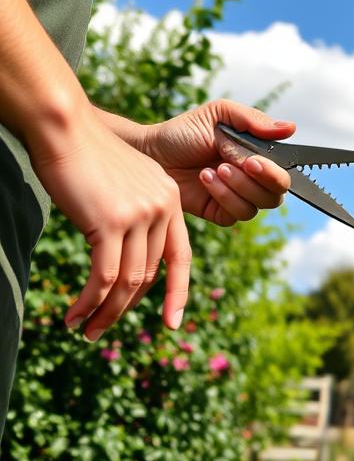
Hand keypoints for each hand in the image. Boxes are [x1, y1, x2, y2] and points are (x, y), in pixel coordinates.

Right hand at [29, 105, 190, 339]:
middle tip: (100, 330)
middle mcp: (162, 207)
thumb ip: (134, 215)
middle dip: (125, 307)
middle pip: (150, 274)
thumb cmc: (88, 157)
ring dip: (106, 312)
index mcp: (170, 198)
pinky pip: (105, 276)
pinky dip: (90, 301)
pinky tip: (74, 315)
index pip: (180, 255)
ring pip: (129, 281)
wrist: (66, 130)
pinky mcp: (110, 222)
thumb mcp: (125, 185)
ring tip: (85, 330)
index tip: (173, 323)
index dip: (178, 292)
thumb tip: (125, 257)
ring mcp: (139, 215)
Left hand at [137, 99, 293, 225]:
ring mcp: (237, 197)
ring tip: (213, 169)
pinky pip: (235, 215)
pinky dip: (223, 197)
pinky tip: (205, 180)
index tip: (254, 160)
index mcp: (259, 155)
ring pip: (257, 206)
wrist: (151, 152)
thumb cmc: (184, 131)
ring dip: (236, 187)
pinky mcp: (220, 212)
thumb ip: (254, 120)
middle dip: (258, 181)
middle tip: (232, 164)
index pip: (285, 171)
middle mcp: (253, 179)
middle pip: (277, 194)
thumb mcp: (219, 115)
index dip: (275, 171)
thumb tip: (290, 128)